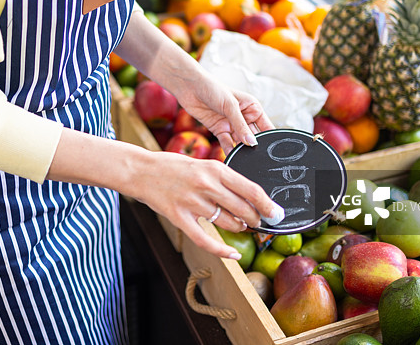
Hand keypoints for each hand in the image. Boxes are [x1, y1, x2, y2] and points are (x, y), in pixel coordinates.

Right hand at [131, 151, 281, 259]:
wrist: (141, 171)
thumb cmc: (172, 166)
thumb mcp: (202, 164)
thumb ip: (223, 178)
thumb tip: (250, 195)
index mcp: (215, 168)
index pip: (251, 190)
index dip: (269, 205)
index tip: (278, 214)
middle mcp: (206, 184)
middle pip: (244, 209)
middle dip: (256, 219)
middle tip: (259, 222)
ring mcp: (192, 202)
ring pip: (228, 223)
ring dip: (238, 228)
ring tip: (238, 224)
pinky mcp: (179, 217)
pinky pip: (206, 240)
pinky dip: (222, 250)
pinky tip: (233, 255)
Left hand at [176, 74, 273, 154]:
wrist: (189, 86)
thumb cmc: (212, 88)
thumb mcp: (230, 106)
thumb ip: (241, 125)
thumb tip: (252, 143)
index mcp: (252, 107)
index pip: (265, 126)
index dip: (269, 137)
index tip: (271, 150)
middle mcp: (243, 117)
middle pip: (253, 136)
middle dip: (255, 146)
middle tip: (257, 157)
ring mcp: (231, 124)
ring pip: (240, 142)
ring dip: (242, 150)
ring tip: (244, 158)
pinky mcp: (219, 130)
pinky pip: (227, 143)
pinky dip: (229, 150)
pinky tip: (232, 156)